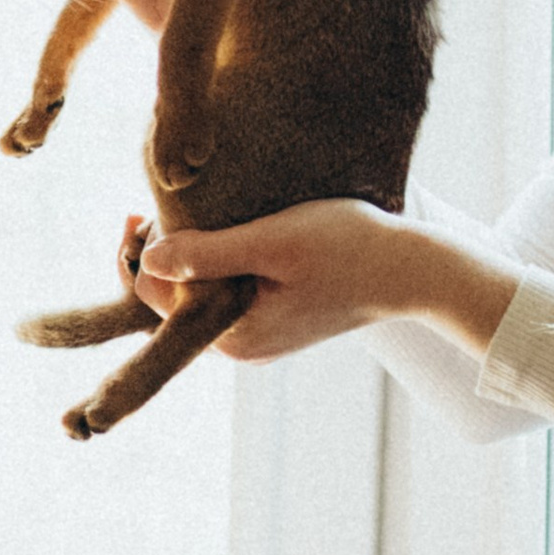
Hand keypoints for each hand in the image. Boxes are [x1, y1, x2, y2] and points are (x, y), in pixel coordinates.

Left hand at [136, 199, 514, 361]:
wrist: (414, 270)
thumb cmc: (347, 248)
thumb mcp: (271, 241)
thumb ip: (207, 252)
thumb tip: (146, 257)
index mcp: (232, 336)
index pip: (154, 296)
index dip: (140, 252)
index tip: (139, 211)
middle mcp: (240, 347)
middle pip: (171, 299)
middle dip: (157, 255)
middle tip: (146, 207)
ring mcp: (259, 336)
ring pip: (199, 294)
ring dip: (186, 257)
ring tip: (183, 214)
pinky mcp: (277, 320)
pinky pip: (227, 293)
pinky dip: (215, 265)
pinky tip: (220, 232)